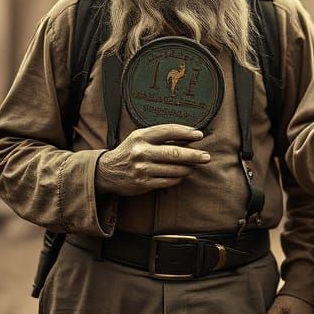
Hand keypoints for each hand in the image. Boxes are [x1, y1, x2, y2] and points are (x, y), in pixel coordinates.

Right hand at [94, 124, 209, 195]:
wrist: (107, 171)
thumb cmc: (131, 151)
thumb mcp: (140, 137)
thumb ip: (161, 136)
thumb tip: (190, 136)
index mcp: (141, 136)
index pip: (168, 131)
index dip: (186, 132)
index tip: (199, 135)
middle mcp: (141, 151)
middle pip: (174, 153)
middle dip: (193, 155)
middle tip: (206, 156)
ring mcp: (142, 168)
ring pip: (173, 169)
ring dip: (188, 168)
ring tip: (194, 166)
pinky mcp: (142, 183)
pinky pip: (168, 181)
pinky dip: (178, 178)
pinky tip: (182, 175)